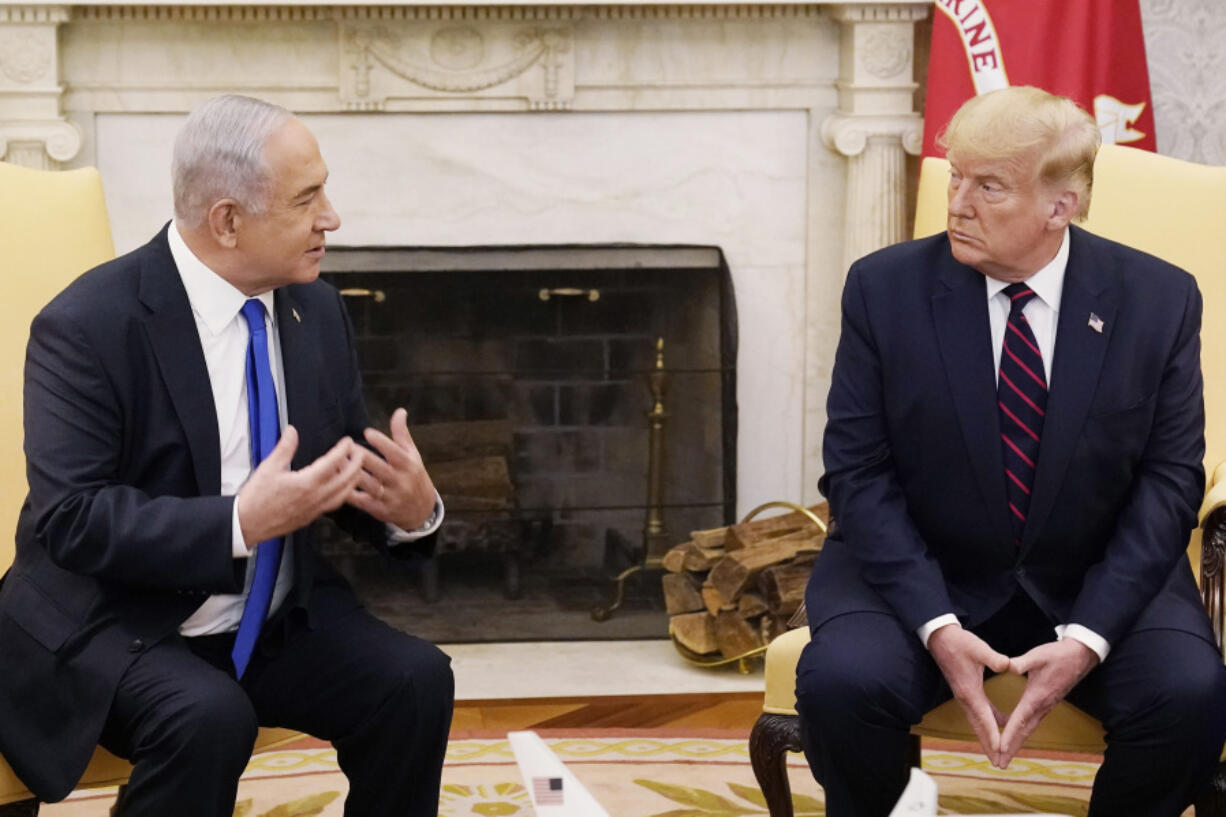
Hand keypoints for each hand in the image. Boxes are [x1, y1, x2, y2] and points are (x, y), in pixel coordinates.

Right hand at [237, 426, 363, 546]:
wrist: (247, 524)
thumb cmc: (256, 498)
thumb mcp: (268, 467)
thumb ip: (284, 448)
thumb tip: (292, 431)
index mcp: (306, 483)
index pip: (333, 463)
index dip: (343, 450)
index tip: (348, 441)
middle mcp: (315, 497)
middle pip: (346, 480)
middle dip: (357, 464)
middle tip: (360, 453)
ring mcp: (315, 509)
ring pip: (344, 494)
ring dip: (353, 480)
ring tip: (355, 469)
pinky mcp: (312, 517)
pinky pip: (334, 504)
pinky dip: (343, 493)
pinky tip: (340, 487)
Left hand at [348, 407, 436, 530]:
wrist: (422, 511)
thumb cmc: (413, 476)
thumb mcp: (412, 455)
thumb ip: (402, 434)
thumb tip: (399, 410)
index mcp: (408, 465)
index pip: (395, 453)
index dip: (382, 442)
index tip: (367, 432)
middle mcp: (400, 481)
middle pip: (379, 468)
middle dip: (362, 457)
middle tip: (345, 446)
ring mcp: (390, 497)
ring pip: (369, 485)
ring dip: (352, 474)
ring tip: (336, 463)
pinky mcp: (380, 510)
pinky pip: (363, 502)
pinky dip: (350, 494)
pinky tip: (336, 484)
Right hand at [928, 624, 1011, 763]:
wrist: (940, 638)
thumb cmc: (959, 643)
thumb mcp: (978, 648)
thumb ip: (994, 658)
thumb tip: (1009, 666)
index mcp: (970, 691)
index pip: (984, 718)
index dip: (993, 734)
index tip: (1000, 750)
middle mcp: (966, 698)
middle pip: (979, 727)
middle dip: (989, 746)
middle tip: (999, 763)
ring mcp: (965, 696)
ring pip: (978, 722)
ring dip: (987, 737)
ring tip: (997, 752)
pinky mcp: (966, 691)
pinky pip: (979, 712)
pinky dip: (989, 721)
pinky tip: (1000, 722)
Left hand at [997, 639, 1098, 767]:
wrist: (1080, 656)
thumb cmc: (1057, 655)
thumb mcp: (1038, 656)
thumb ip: (1022, 662)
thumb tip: (1007, 666)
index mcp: (1036, 696)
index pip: (1020, 720)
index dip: (1009, 735)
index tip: (999, 748)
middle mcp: (1042, 706)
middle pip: (1024, 732)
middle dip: (1011, 748)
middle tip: (999, 764)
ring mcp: (1046, 707)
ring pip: (1029, 730)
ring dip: (1016, 744)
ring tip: (1005, 757)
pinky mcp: (1047, 704)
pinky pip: (1033, 723)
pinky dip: (1023, 733)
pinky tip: (1016, 738)